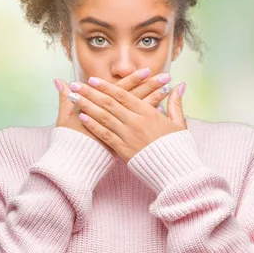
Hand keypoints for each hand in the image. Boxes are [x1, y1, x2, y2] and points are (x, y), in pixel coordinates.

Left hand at [66, 77, 186, 162]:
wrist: (176, 172)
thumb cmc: (178, 148)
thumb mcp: (179, 123)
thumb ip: (175, 103)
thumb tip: (179, 86)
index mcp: (149, 114)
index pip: (124, 95)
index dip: (106, 86)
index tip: (93, 80)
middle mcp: (136, 122)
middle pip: (109, 103)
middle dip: (90, 92)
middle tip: (76, 84)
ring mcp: (128, 136)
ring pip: (104, 117)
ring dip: (87, 105)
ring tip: (74, 97)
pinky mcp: (124, 150)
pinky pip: (105, 135)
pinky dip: (93, 125)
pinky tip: (82, 117)